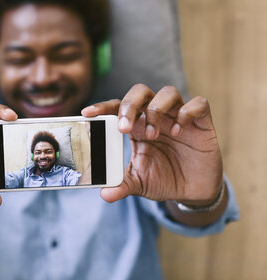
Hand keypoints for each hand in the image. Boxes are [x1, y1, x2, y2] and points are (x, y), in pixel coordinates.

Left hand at [82, 84, 223, 204]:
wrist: (192, 191)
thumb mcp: (139, 184)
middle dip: (129, 105)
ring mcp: (178, 117)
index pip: (117, 107)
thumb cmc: (163, 179)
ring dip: (156, 110)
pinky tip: (179, 130)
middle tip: (124, 128)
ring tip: (153, 135)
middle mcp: (155, 117)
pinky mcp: (201, 123)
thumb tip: (104, 194)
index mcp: (136, 127)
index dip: (102, 106)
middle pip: (140, 93)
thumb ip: (122, 185)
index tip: (87, 113)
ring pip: (167, 93)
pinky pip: (198, 104)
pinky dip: (187, 113)